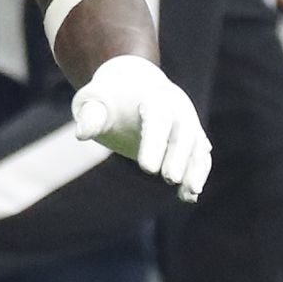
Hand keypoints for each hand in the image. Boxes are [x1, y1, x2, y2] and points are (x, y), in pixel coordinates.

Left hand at [72, 54, 210, 202]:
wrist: (131, 85)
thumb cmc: (109, 98)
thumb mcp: (93, 102)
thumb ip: (90, 116)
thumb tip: (82, 134)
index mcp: (154, 97)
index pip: (157, 119)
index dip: (154, 144)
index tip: (146, 169)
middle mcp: (177, 108)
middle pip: (183, 133)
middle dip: (178, 157)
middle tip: (169, 179)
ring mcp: (188, 122)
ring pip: (197, 147)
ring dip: (194, 171)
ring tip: (188, 195)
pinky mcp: (192, 137)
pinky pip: (200, 156)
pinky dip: (196, 174)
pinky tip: (189, 196)